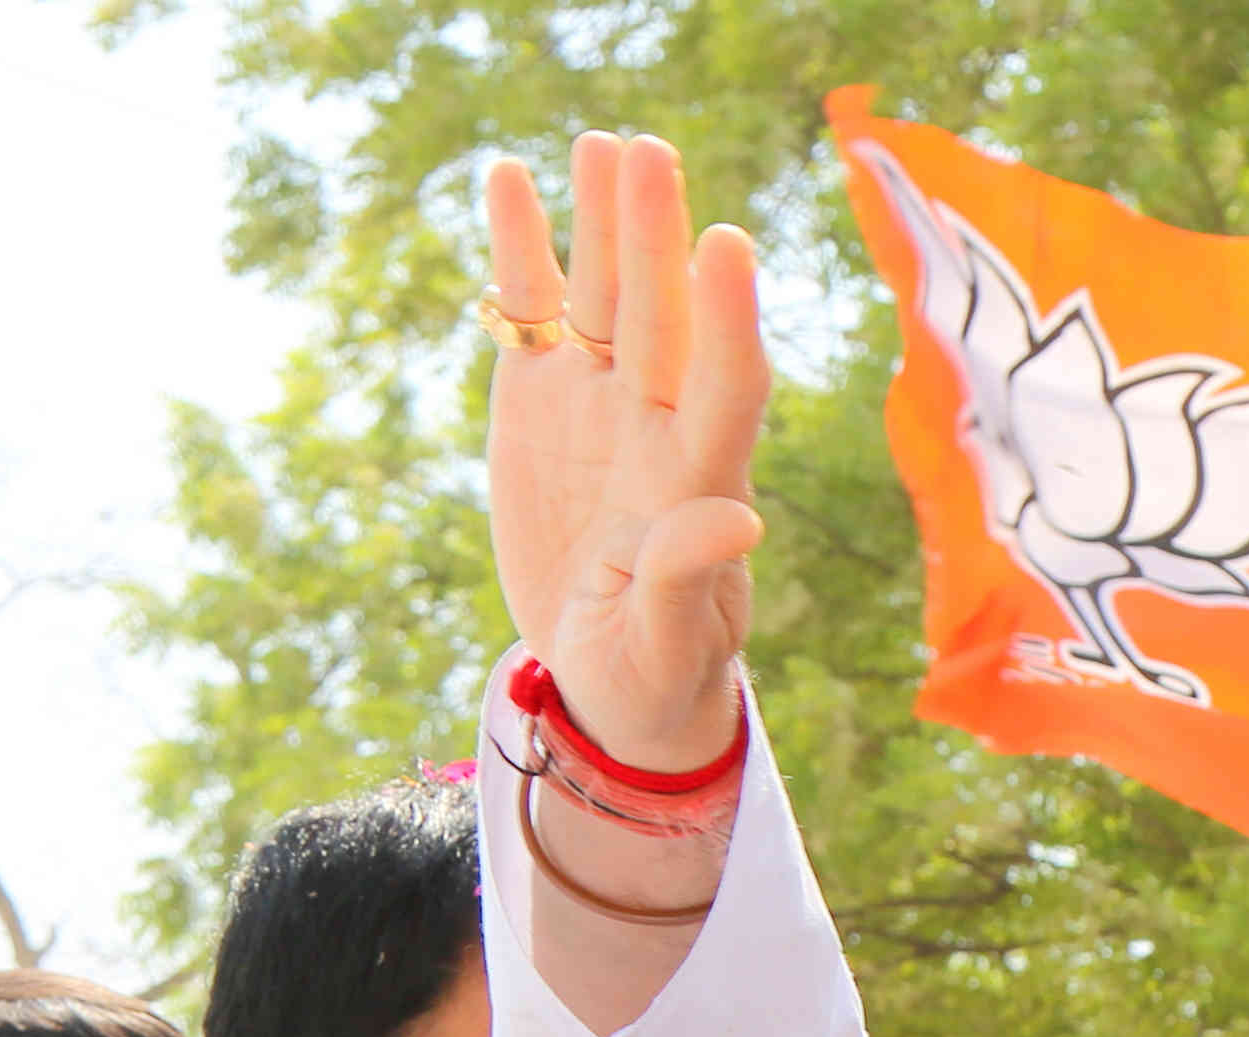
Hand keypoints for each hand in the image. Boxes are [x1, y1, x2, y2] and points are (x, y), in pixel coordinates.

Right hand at [479, 133, 768, 768]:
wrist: (607, 678)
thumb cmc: (655, 673)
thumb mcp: (667, 642)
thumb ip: (687, 579)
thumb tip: (740, 521)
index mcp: (697, 484)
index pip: (727, 385)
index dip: (728, 317)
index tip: (726, 243)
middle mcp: (654, 426)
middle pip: (661, 315)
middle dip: (654, 236)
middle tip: (648, 154)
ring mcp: (596, 406)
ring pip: (602, 297)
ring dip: (601, 223)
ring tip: (599, 145)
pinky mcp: (538, 404)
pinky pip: (530, 314)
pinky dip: (519, 250)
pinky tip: (508, 178)